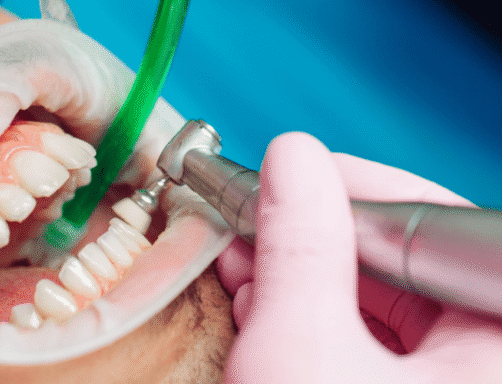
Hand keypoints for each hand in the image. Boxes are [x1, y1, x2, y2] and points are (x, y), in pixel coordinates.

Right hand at [217, 132, 501, 382]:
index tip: (291, 173)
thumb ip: (301, 246)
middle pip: (404, 264)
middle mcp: (487, 360)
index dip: (352, 191)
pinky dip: (314, 323)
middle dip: (314, 240)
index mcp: (498, 343)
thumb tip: (295, 160)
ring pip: (384, 305)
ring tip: (247, 266)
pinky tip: (267, 308)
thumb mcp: (299, 349)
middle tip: (254, 222)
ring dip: (303, 279)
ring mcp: (454, 382)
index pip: (435, 224)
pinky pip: (373, 345)